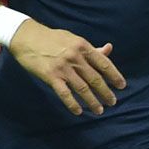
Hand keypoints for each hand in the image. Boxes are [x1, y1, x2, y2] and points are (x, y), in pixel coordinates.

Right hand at [8, 21, 125, 115]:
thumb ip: (91, 48)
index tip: (122, 86)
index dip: (115, 76)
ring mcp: (63, 67)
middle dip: (106, 92)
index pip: (104, 64)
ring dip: (92, 101)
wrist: (26, 37)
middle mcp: (75, 57)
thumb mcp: (73, 39)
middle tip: (112, 102)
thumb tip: (108, 49)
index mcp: (83, 46)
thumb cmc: (52, 38)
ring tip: (99, 110)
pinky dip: (73, 104)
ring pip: (83, 88)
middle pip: (95, 78)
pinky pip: (65, 94)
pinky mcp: (51, 76)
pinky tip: (79, 111)